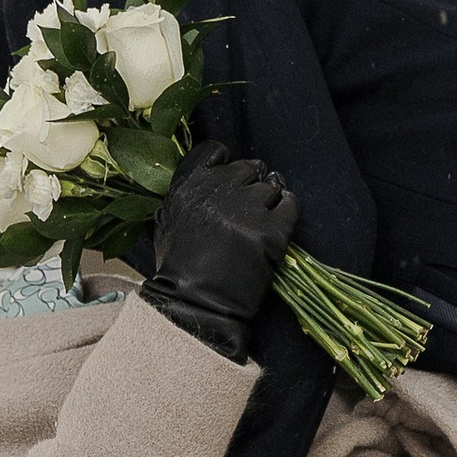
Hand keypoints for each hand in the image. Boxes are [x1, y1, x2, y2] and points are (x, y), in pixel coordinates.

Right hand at [142, 142, 298, 360]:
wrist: (196, 305)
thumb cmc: (177, 270)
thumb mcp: (167, 222)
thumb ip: (187, 195)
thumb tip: (210, 178)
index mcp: (190, 185)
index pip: (214, 151)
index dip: (227, 163)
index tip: (233, 175)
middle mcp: (220, 190)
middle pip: (248, 168)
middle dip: (252, 180)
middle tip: (253, 200)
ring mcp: (248, 209)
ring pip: (270, 186)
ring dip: (270, 197)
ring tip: (265, 215)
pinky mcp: (272, 231)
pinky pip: (290, 206)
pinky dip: (288, 207)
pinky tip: (284, 215)